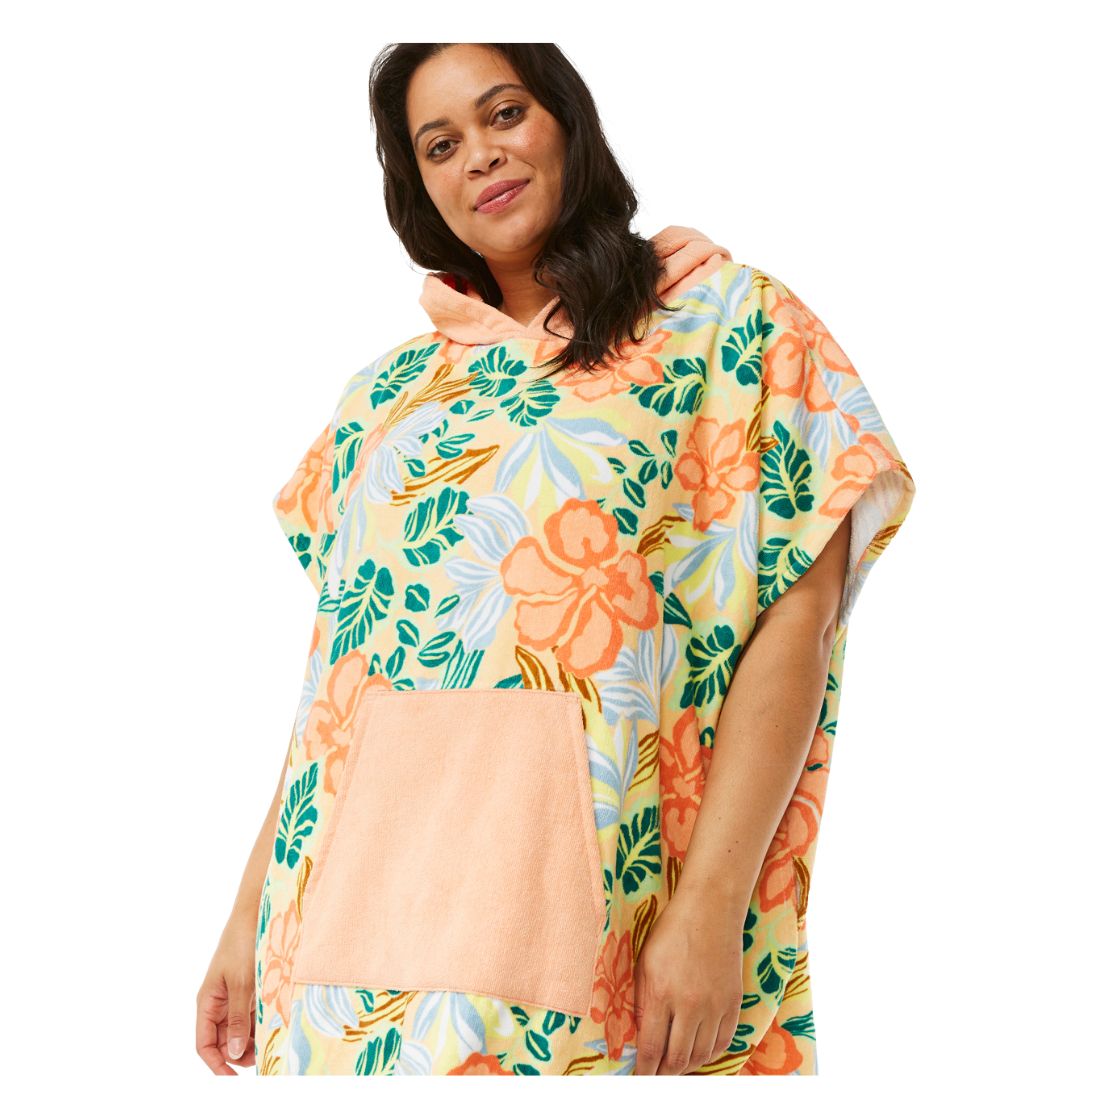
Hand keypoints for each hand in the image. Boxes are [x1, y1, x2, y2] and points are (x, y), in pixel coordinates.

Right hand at [195, 915, 258, 1073]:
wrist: (256, 913)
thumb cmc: (244, 944)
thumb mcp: (242, 983)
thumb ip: (236, 1019)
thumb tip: (232, 1053)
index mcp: (207, 1002)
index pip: (203, 1044)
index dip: (216, 1064)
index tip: (234, 1077)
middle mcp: (218, 1002)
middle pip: (222, 1040)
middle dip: (238, 1054)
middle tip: (261, 1058)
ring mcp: (234, 996)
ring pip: (237, 1030)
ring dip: (250, 1040)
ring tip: (269, 1043)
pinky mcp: (249, 988)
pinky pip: (250, 1015)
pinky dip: (259, 1024)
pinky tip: (273, 1027)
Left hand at [632, 889, 744, 1074]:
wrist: (710, 909)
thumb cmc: (671, 932)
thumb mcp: (645, 963)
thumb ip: (643, 1003)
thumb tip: (641, 1037)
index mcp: (662, 992)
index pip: (652, 1048)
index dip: (645, 1070)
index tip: (639, 1077)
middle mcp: (691, 1004)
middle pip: (678, 1058)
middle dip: (664, 1072)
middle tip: (656, 1074)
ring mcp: (715, 1005)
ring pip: (701, 1055)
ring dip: (686, 1065)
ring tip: (675, 1065)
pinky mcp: (733, 1003)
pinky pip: (722, 1042)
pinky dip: (709, 1053)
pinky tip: (698, 1052)